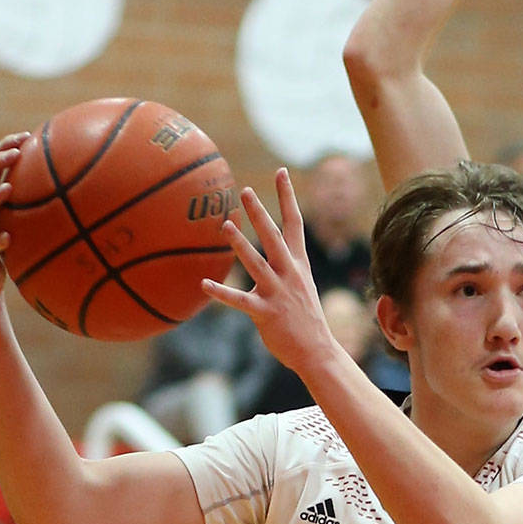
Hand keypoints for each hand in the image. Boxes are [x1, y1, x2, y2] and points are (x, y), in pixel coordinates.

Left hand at [202, 174, 338, 379]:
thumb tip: (270, 253)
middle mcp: (290, 274)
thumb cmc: (306, 319)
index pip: (294, 223)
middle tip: (246, 191)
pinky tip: (204, 284)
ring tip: (225, 226)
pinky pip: (240, 301)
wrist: (318, 351)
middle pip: (273, 237)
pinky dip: (221, 293)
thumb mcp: (302, 286)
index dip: (287, 197)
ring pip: (257, 263)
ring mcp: (278, 292)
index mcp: (299, 264)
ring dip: (240, 244)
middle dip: (260, 213)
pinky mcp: (266, 313)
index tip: (281, 172)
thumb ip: (286, 268)